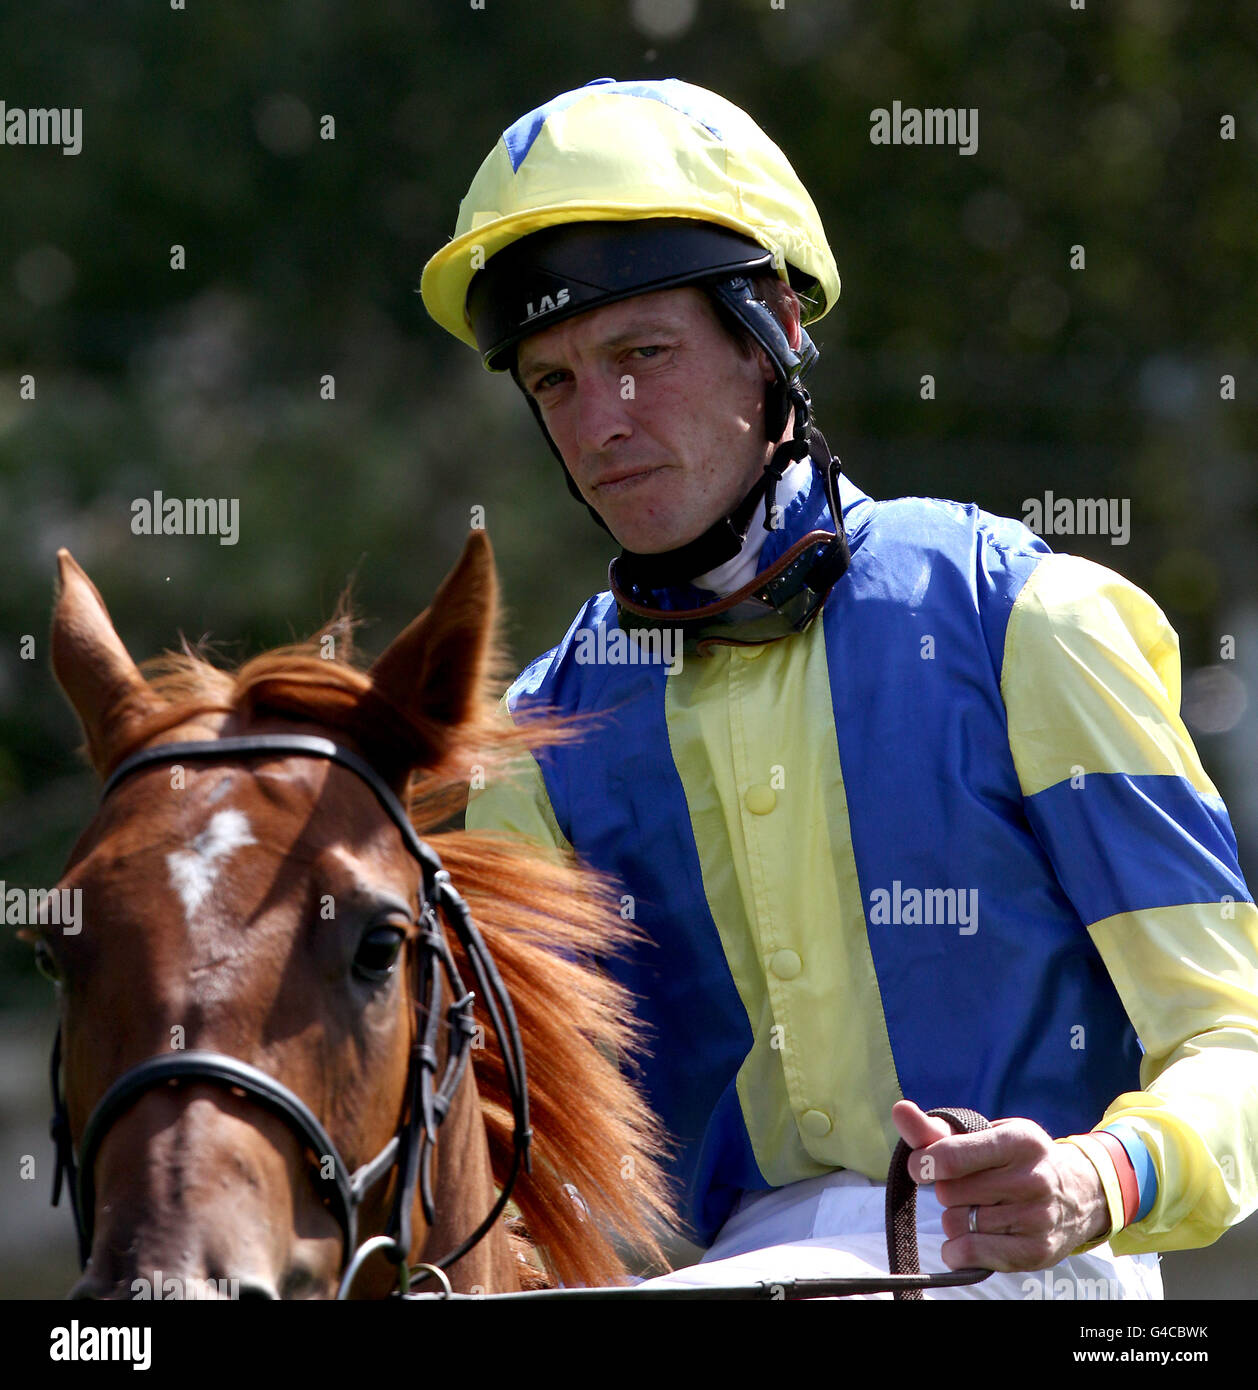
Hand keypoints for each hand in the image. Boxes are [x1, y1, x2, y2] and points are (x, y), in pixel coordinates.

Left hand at [891, 1099, 1111, 1271]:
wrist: (1079, 1193)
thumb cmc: (1018, 1160)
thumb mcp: (988, 1135)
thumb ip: (939, 1130)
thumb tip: (899, 1109)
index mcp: (1019, 1140)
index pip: (953, 1156)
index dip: (925, 1163)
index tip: (920, 1167)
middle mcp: (1033, 1179)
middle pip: (950, 1192)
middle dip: (948, 1190)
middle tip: (971, 1187)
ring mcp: (1037, 1218)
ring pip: (957, 1223)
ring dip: (956, 1219)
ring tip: (980, 1209)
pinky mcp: (1036, 1252)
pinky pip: (972, 1254)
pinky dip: (958, 1250)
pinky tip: (969, 1238)